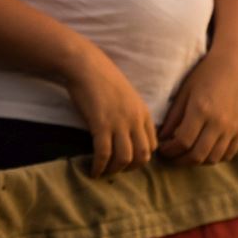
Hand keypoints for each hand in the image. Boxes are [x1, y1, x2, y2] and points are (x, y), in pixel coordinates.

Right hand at [61, 41, 156, 176]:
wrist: (85, 65)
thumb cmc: (102, 78)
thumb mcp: (126, 96)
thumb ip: (131, 114)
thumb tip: (128, 135)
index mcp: (143, 112)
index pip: (152, 145)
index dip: (141, 158)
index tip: (128, 161)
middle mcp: (135, 120)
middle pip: (142, 156)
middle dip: (130, 169)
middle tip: (117, 170)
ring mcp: (118, 122)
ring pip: (124, 158)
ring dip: (114, 170)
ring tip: (104, 172)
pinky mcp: (101, 124)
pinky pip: (103, 154)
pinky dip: (99, 166)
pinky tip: (92, 171)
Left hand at [157, 44, 237, 164]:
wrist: (237, 63)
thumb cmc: (206, 73)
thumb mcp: (185, 91)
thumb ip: (173, 116)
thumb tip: (162, 138)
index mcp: (201, 110)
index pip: (183, 142)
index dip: (170, 150)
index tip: (162, 149)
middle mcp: (218, 122)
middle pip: (197, 155)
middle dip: (180, 160)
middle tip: (170, 157)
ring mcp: (232, 127)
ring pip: (213, 158)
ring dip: (197, 161)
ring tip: (185, 155)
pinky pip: (228, 154)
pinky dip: (214, 157)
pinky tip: (204, 151)